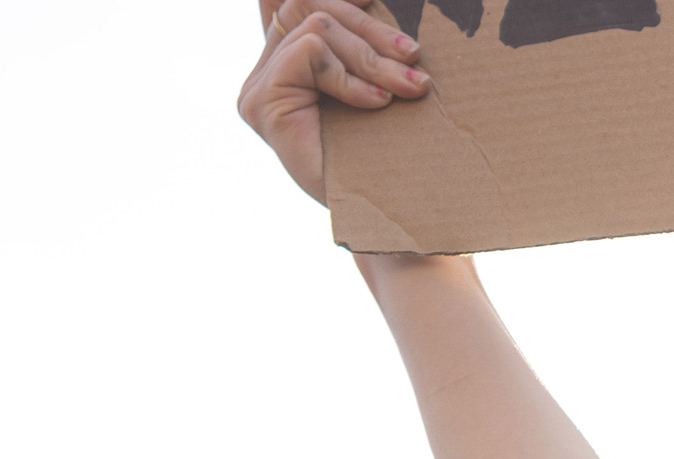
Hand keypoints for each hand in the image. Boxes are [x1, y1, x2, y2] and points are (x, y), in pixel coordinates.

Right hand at [238, 0, 430, 205]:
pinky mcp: (262, 103)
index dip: (346, 1)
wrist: (387, 221)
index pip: (307, 4)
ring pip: (316, 25)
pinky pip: (309, 52)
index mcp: (289, 66)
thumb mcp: (379, 85)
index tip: (380, 5)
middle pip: (311, 6)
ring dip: (370, 55)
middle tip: (416, 59)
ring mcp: (258, 89)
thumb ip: (362, 45)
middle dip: (371, 27)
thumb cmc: (390, 157)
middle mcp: (265, 74)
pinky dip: (349, 75)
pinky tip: (375, 104)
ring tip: (408, 88)